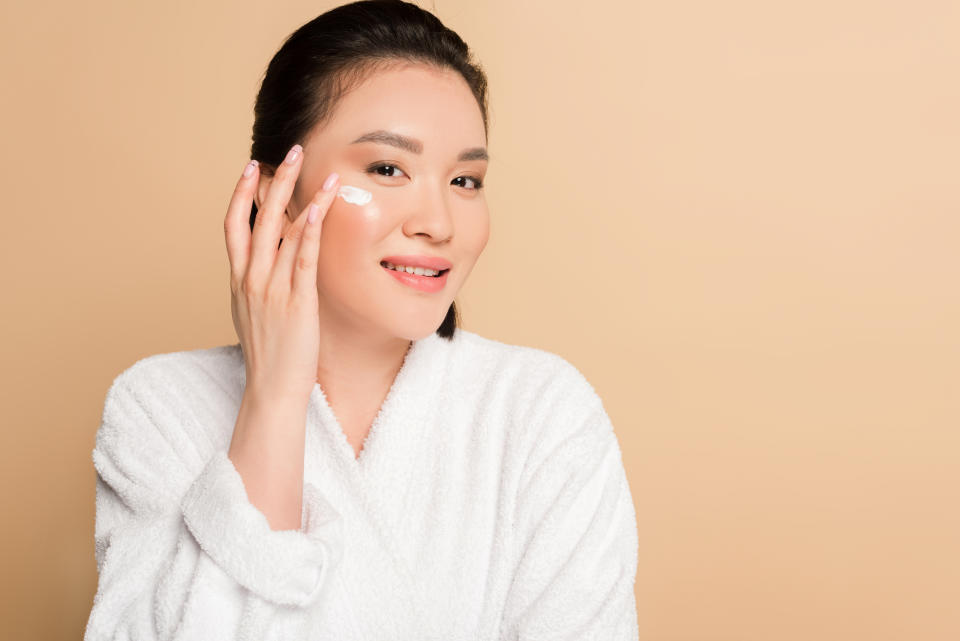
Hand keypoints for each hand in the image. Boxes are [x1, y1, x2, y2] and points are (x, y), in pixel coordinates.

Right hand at [223, 144, 340, 403]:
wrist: (271, 390)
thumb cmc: (269, 355)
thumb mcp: (254, 313)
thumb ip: (258, 284)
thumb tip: (269, 263)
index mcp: (239, 280)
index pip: (233, 225)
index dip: (241, 193)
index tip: (252, 167)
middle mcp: (251, 279)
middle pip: (258, 218)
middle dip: (274, 181)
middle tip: (289, 151)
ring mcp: (272, 290)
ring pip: (284, 232)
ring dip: (302, 196)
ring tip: (319, 170)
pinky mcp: (297, 302)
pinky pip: (303, 259)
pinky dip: (309, 231)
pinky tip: (318, 208)